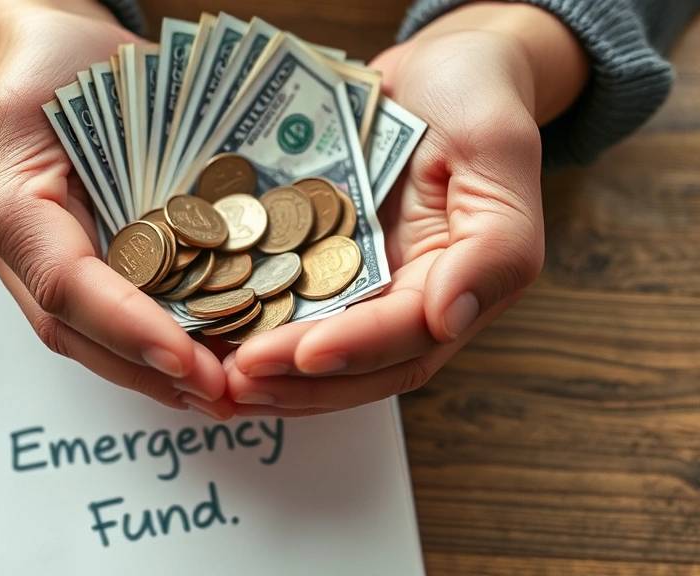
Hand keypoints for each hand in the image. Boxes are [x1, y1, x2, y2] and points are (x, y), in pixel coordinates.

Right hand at [0, 0, 234, 418]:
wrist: (36, 54)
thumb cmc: (66, 55)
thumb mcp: (104, 67)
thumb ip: (158, 131)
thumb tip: (249, 188)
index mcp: (9, 199)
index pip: (64, 283)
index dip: (127, 327)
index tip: (191, 361)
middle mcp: (12, 244)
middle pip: (73, 333)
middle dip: (148, 371)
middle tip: (222, 396)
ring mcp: (28, 261)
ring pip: (84, 340)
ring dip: (151, 374)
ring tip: (219, 395)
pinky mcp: (59, 264)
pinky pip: (99, 320)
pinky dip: (148, 347)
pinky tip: (198, 363)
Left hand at [225, 2, 588, 415]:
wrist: (433, 70)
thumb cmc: (474, 95)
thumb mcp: (495, 148)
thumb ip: (492, 241)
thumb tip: (449, 320)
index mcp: (457, 281)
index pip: (407, 335)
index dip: (356, 349)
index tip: (302, 353)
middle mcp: (409, 299)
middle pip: (358, 369)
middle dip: (297, 381)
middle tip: (236, 380)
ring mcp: (361, 286)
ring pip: (318, 357)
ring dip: (269, 378)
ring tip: (213, 380)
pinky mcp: (320, 265)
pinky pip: (284, 310)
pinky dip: (248, 332)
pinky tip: (204, 339)